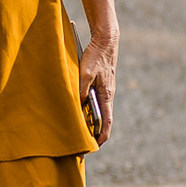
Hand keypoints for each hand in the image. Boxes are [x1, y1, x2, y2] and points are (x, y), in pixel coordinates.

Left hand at [80, 29, 116, 147]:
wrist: (106, 40)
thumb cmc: (96, 56)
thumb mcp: (85, 73)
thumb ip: (81, 89)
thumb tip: (78, 104)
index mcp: (107, 95)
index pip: (106, 121)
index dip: (102, 136)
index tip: (95, 146)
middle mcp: (108, 95)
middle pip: (103, 119)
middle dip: (94, 132)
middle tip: (83, 142)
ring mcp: (105, 90)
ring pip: (98, 110)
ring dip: (90, 121)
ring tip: (79, 129)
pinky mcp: (101, 84)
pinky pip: (95, 101)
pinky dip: (89, 109)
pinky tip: (79, 109)